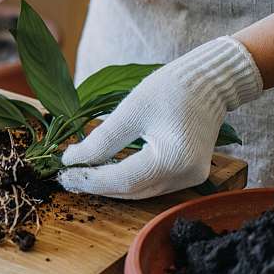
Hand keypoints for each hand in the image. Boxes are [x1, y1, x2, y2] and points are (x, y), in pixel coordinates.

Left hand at [58, 36, 262, 198]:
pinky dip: (128, 180)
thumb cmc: (170, 89)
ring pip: (140, 191)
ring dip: (111, 185)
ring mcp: (190, 179)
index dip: (90, 179)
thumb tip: (71, 160)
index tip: (63, 173)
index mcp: (173, 159)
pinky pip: (151, 184)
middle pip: (131, 190)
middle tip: (67, 176)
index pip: (122, 180)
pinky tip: (106, 171)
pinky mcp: (189, 175)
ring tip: (81, 175)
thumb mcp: (130, 111)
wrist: (209, 82)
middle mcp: (186, 177)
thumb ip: (101, 140)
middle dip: (97, 185)